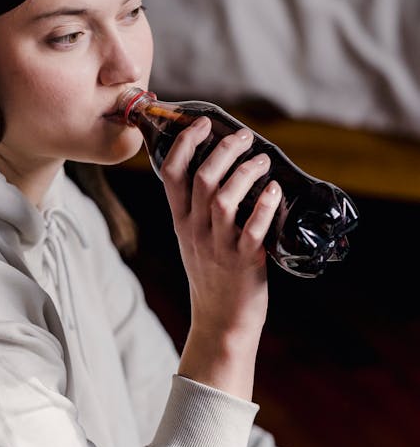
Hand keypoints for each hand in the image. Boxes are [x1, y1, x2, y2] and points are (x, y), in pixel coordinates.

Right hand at [160, 119, 281, 398]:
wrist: (220, 323)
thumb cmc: (212, 278)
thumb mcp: (193, 240)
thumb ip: (197, 210)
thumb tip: (220, 170)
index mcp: (181, 221)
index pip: (171, 173)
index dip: (185, 143)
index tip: (203, 124)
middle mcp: (195, 230)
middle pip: (202, 177)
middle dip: (224, 149)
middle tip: (244, 137)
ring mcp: (218, 246)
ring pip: (224, 198)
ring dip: (246, 172)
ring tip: (263, 161)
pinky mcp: (243, 261)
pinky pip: (252, 228)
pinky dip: (264, 206)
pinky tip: (274, 192)